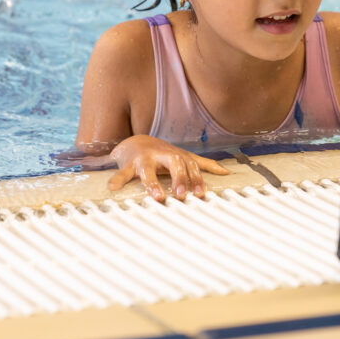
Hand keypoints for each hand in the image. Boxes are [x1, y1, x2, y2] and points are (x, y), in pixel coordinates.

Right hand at [108, 135, 230, 201]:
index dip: (196, 178)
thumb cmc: (163, 155)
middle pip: (173, 162)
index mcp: (177, 156)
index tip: (200, 194)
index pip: (190, 165)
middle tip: (182, 195)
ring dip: (152, 183)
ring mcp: (144, 159)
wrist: (136, 142)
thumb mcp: (184, 157)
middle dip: (179, 178)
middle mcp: (162, 155)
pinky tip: (112, 188)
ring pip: (148, 169)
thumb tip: (227, 171)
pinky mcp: (128, 164)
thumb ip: (204, 165)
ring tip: (157, 196)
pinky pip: (122, 172)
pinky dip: (117, 180)